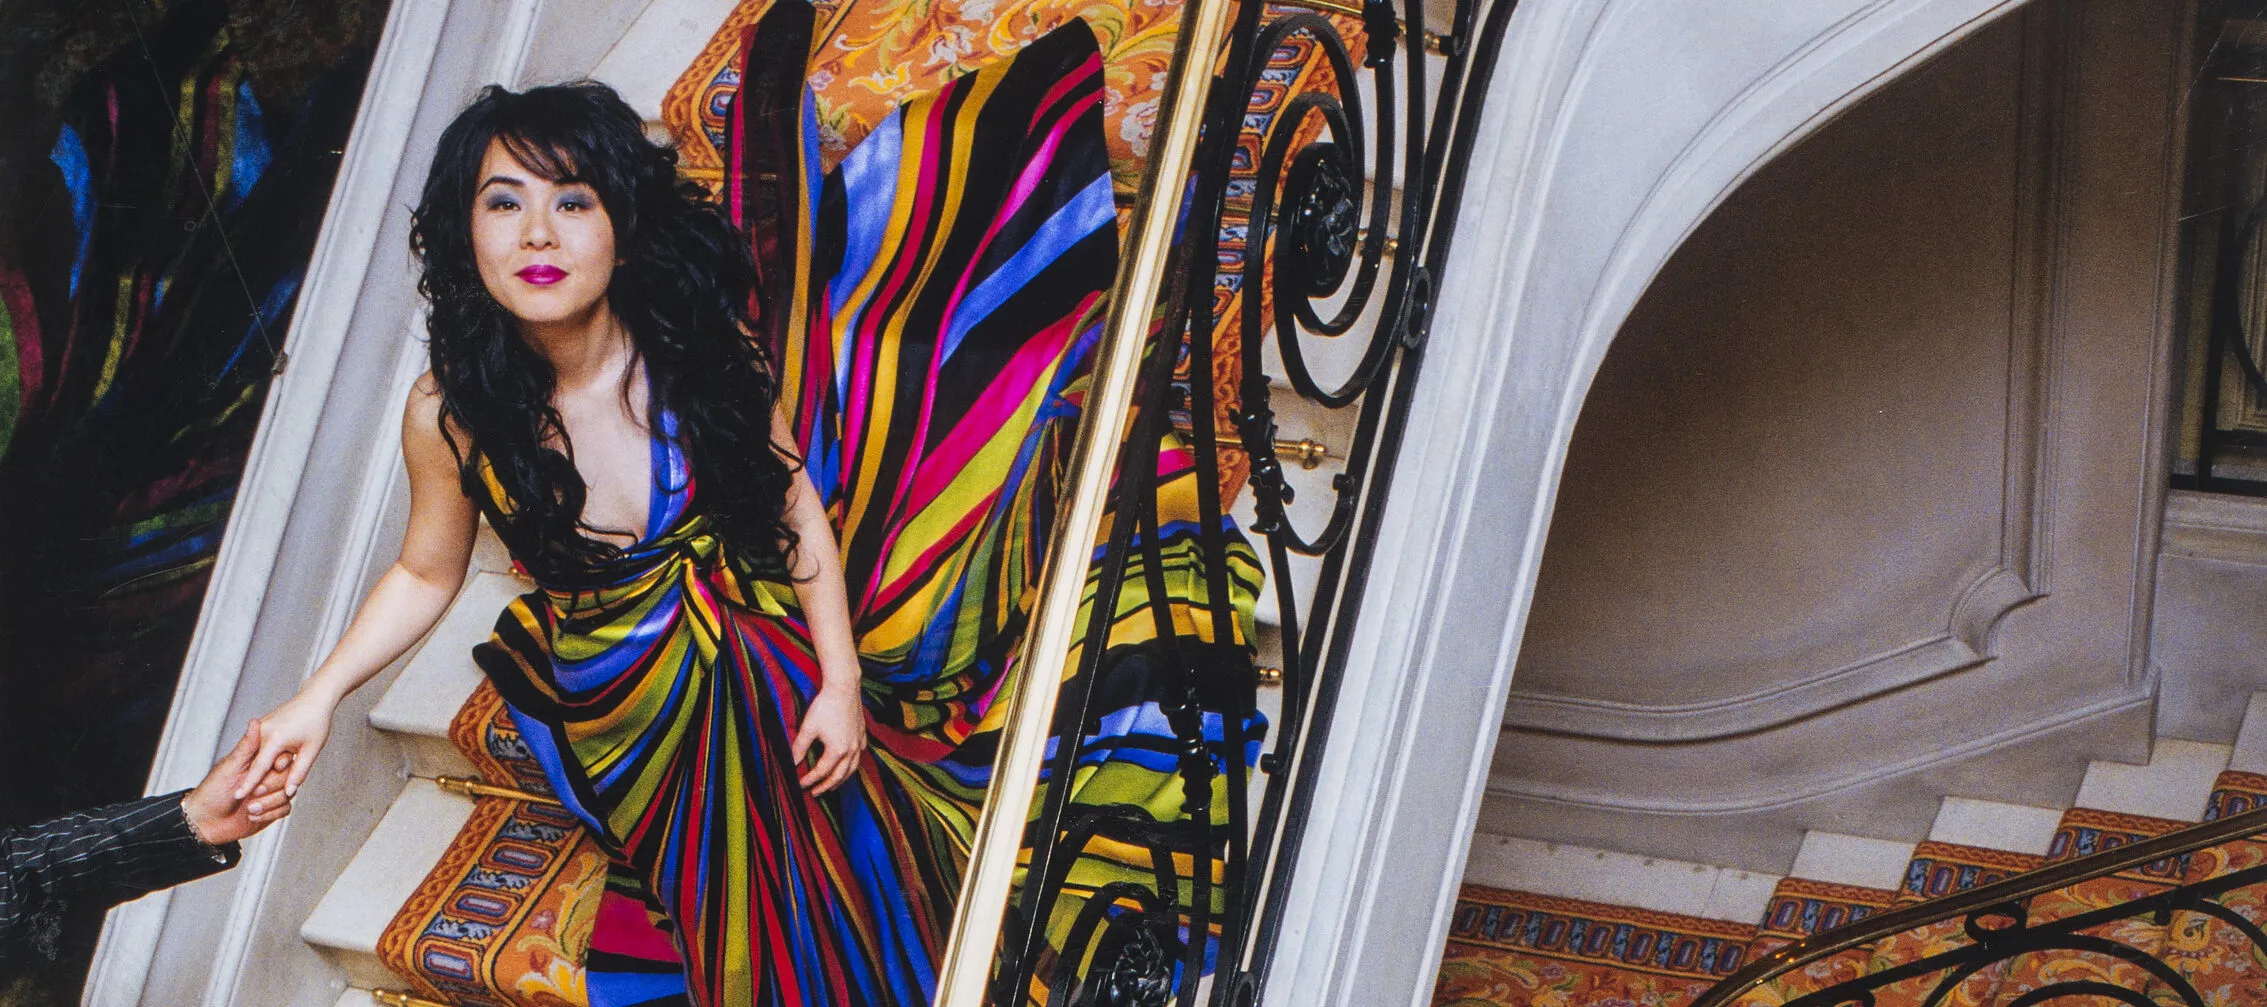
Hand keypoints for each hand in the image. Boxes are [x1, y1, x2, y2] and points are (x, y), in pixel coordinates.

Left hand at [184, 721, 295, 845]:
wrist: (204, 823)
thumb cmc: (211, 793)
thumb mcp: (229, 767)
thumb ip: (247, 746)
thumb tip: (255, 721)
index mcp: (256, 764)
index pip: (280, 758)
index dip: (281, 764)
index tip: (275, 768)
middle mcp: (264, 777)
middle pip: (287, 777)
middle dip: (271, 788)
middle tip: (254, 794)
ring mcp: (269, 794)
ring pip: (287, 795)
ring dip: (269, 803)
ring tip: (250, 808)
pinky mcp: (271, 811)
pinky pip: (284, 810)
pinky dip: (269, 814)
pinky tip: (253, 816)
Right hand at [239, 688, 338, 800]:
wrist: (315, 698)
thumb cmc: (316, 723)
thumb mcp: (311, 750)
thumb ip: (299, 772)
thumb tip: (289, 792)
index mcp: (275, 738)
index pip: (259, 767)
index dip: (248, 784)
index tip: (237, 796)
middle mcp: (263, 731)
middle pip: (257, 763)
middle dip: (259, 777)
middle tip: (267, 785)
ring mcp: (260, 726)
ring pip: (258, 755)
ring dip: (266, 765)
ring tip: (286, 757)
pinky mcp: (261, 725)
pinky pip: (260, 746)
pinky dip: (266, 755)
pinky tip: (279, 754)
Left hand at [792, 686, 866, 794]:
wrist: (844, 688)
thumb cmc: (825, 706)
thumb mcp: (808, 727)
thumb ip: (800, 747)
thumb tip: (792, 762)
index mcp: (837, 751)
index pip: (821, 772)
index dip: (809, 781)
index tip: (800, 785)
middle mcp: (851, 750)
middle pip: (839, 776)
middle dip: (826, 786)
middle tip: (815, 793)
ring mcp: (858, 742)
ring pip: (852, 768)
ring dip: (842, 779)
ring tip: (833, 785)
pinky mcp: (862, 733)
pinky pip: (860, 754)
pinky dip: (853, 763)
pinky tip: (850, 763)